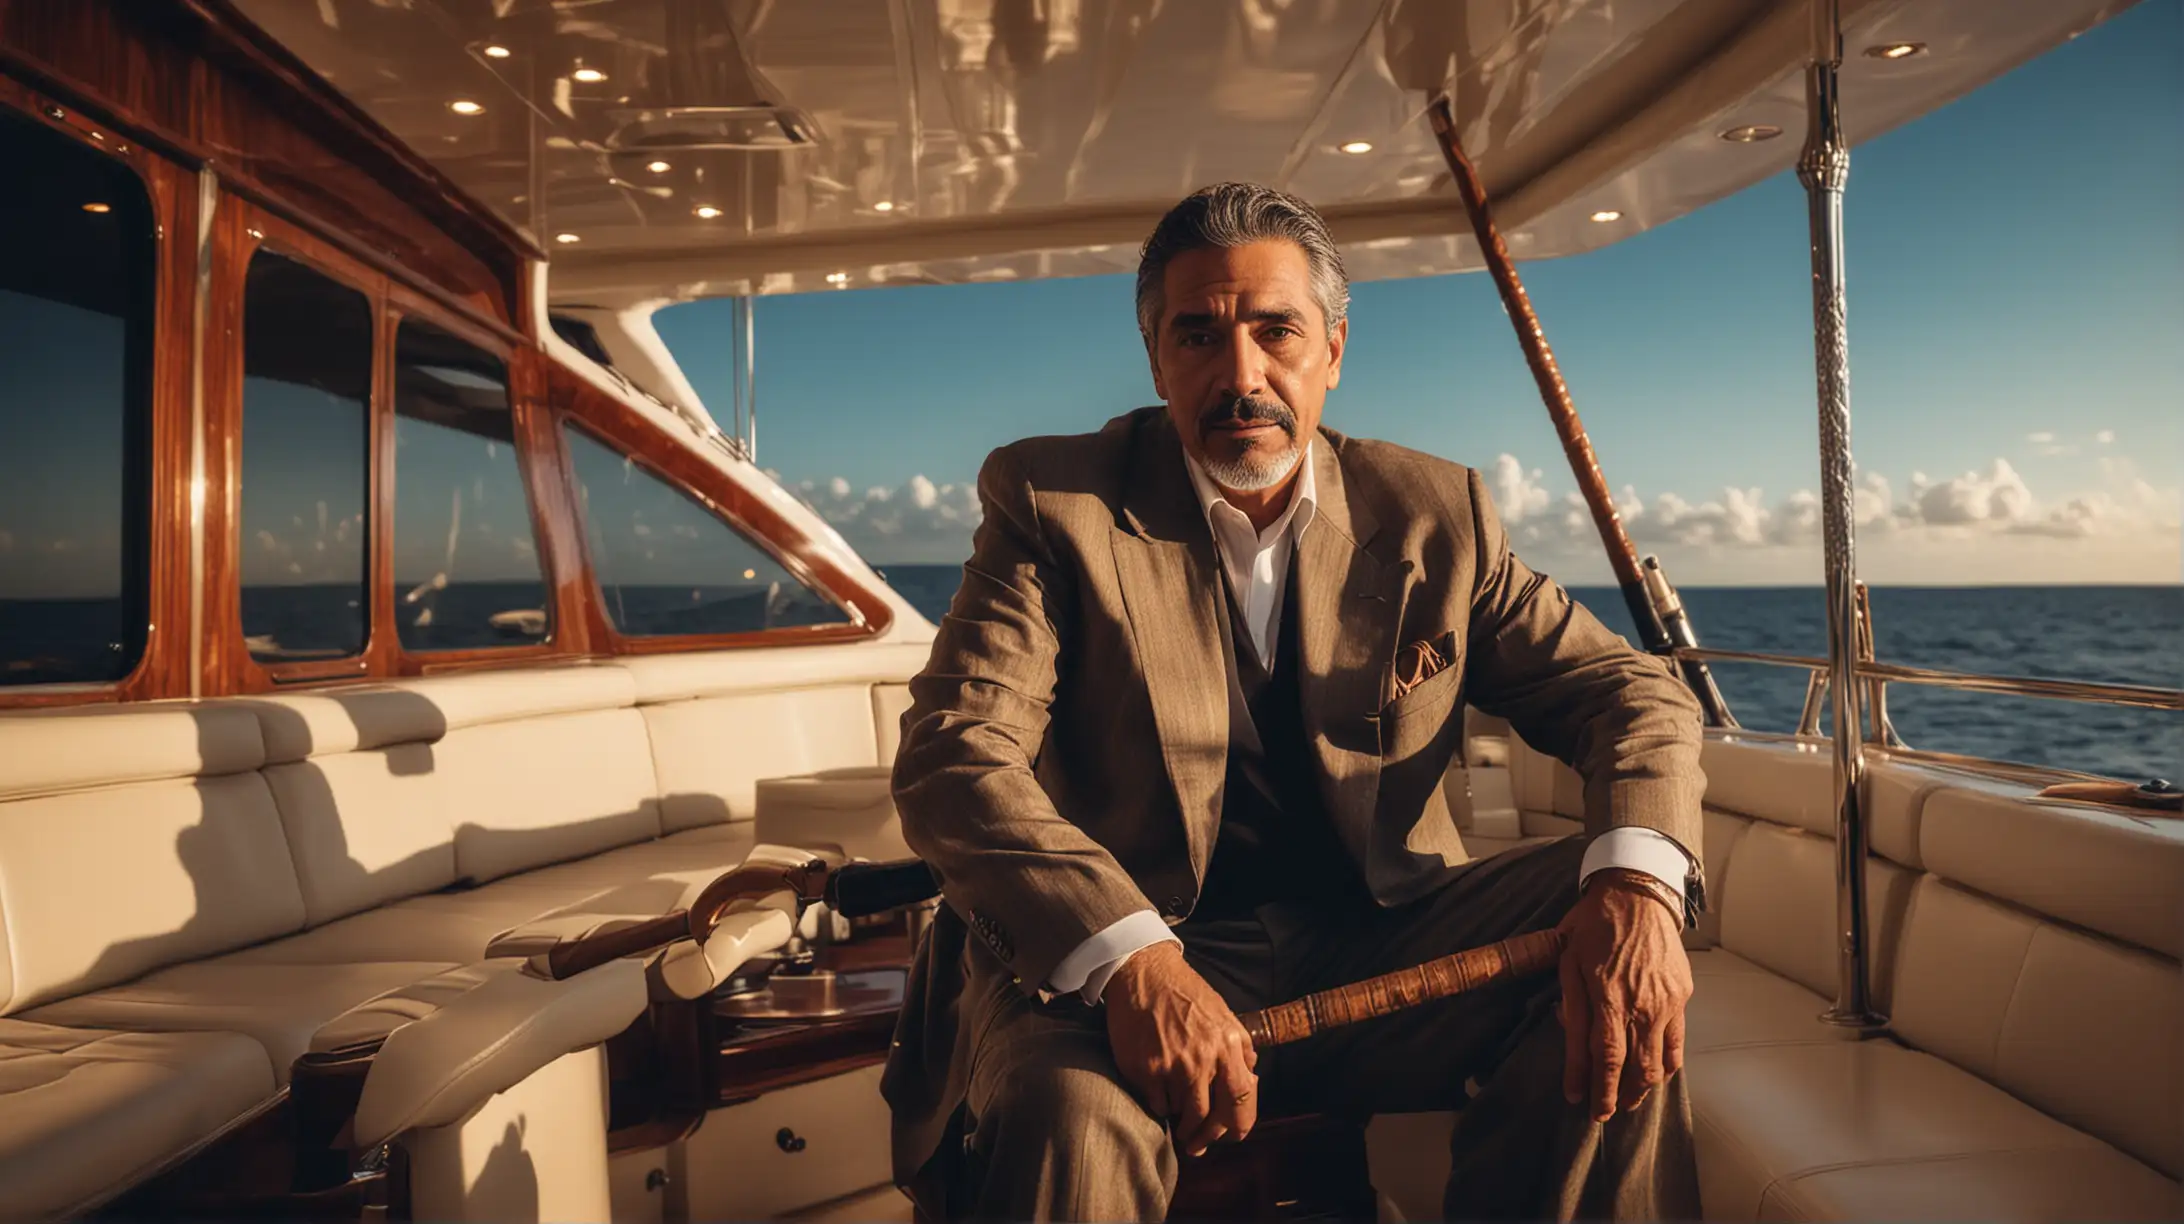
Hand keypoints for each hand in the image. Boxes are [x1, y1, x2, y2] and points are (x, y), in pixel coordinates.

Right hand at [1104, 942, 1258, 1155]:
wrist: (1144, 971)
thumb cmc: (1185, 992)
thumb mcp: (1223, 1014)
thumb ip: (1240, 1048)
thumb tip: (1251, 1078)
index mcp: (1228, 1045)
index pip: (1241, 1101)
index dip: (1238, 1126)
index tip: (1230, 1136)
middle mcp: (1203, 1058)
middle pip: (1211, 1118)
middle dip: (1205, 1136)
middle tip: (1197, 1143)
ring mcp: (1173, 1065)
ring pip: (1182, 1113)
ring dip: (1181, 1118)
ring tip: (1176, 1113)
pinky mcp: (1145, 1069)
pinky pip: (1157, 1104)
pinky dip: (1159, 1104)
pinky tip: (1157, 1091)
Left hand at [1556, 870, 1692, 1121]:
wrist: (1637, 893)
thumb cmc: (1593, 926)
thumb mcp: (1568, 964)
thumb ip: (1571, 1012)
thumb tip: (1570, 1050)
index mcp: (1610, 997)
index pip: (1606, 1058)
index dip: (1597, 1088)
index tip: (1586, 1107)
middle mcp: (1643, 1006)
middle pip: (1637, 1069)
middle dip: (1620, 1097)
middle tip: (1605, 1112)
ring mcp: (1668, 1003)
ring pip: (1660, 1062)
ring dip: (1643, 1087)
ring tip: (1628, 1099)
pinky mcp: (1682, 997)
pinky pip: (1677, 1042)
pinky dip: (1666, 1064)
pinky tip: (1654, 1072)